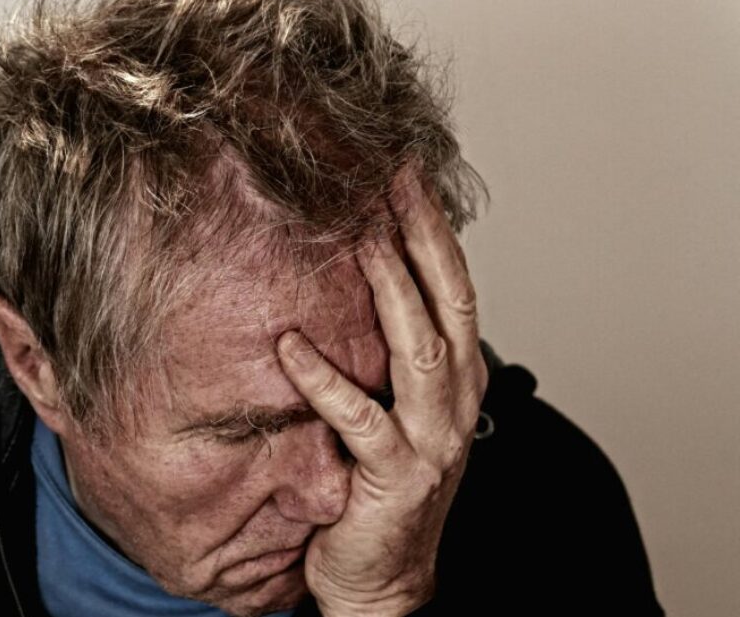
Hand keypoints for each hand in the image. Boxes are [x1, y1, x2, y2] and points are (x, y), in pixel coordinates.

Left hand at [275, 164, 487, 615]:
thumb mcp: (396, 406)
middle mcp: (455, 399)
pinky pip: (360, 419)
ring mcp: (431, 438)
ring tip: (359, 238)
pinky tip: (291, 347)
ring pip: (419, 347)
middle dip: (421, 235)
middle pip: (448, 300)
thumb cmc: (381, 485)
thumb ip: (385, 349)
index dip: (432, 227)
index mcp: (457, 376)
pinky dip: (325, 380)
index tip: (403, 173)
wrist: (382, 574)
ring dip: (390, 287)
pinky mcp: (395, 476)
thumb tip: (350, 277)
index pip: (453, 285)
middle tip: (388, 178)